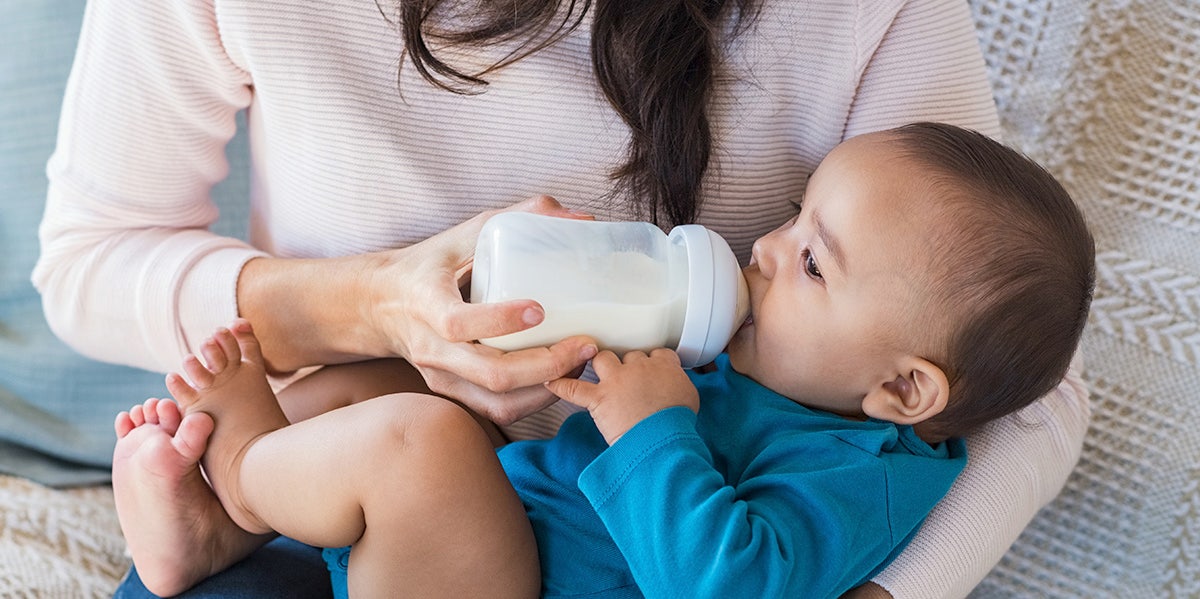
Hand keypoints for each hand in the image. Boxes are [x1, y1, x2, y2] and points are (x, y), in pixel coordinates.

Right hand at [365, 195, 598, 424]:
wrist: (381, 304)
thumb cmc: (430, 265)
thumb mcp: (465, 233)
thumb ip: (520, 216)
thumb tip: (582, 217)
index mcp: (426, 303)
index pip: (458, 323)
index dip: (500, 320)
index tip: (540, 310)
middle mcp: (432, 348)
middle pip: (492, 374)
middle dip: (547, 365)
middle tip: (585, 345)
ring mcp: (441, 376)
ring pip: (499, 401)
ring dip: (547, 389)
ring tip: (580, 364)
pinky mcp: (453, 392)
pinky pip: (497, 410)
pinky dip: (535, 400)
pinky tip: (559, 378)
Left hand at [546, 348, 698, 444]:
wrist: (662, 439)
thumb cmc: (678, 423)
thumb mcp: (690, 397)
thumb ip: (679, 385)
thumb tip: (675, 388)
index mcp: (664, 365)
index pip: (656, 353)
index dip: (652, 361)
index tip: (651, 369)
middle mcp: (638, 367)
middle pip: (628, 355)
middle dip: (627, 365)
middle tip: (627, 379)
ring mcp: (616, 380)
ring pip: (602, 359)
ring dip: (599, 364)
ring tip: (597, 370)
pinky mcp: (599, 398)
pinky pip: (573, 388)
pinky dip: (561, 386)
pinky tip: (552, 383)